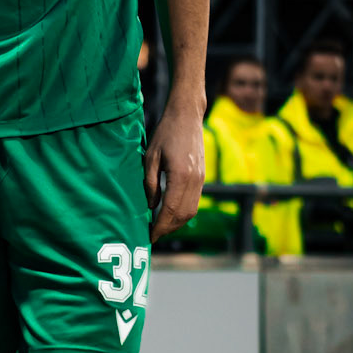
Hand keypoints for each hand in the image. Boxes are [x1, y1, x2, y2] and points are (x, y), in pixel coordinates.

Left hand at [144, 102, 206, 242]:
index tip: (150, 236)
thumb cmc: (165, 133)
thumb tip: (150, 206)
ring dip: (177, 223)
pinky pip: (195, 202)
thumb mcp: (150, 157)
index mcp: (180, 175)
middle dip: (168, 228)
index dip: (160, 226)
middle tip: (153, 235)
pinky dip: (183, 213)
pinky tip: (171, 214)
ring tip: (161, 227)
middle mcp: (194, 181)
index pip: (170, 209)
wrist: (187, 116)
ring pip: (191, 211)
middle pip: (183, 215)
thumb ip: (150, 183)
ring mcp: (201, 180)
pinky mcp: (202, 177)